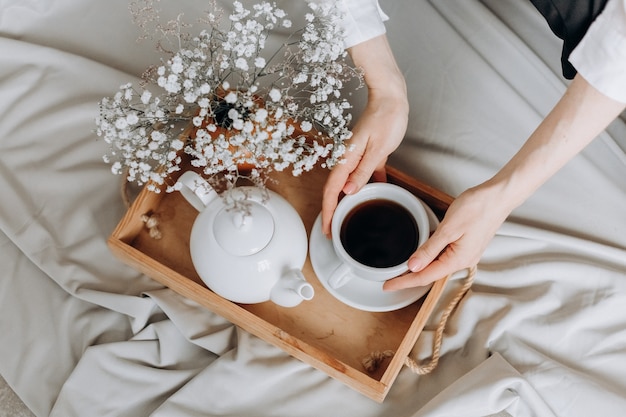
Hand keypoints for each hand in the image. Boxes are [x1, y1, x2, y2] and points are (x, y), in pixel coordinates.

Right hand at [321, 34, 407, 235]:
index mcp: (348, 157)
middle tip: (333, 231)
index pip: (332, 190)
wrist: (391, 97)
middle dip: (332, 211)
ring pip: (348, 184)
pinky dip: (365, 186)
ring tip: (347, 219)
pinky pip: (364, 174)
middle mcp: (349, 158)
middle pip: (336, 189)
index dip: (328, 211)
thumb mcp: (378, 147)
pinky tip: (374, 194)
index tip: (327, 228)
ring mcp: (358, 156)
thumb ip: (363, 171)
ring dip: (346, 201)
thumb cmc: (386, 118)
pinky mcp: (369, 153)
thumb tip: (348, 192)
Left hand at [383, 184, 508, 289]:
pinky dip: (430, 259)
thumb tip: (413, 266)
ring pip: (437, 266)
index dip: (404, 282)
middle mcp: (463, 261)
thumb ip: (430, 249)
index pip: (425, 277)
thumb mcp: (449, 228)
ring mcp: (466, 253)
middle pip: (430, 275)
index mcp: (458, 260)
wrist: (499, 196)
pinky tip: (421, 256)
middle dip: (409, 279)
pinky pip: (444, 257)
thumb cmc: (478, 208)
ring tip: (401, 272)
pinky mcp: (467, 245)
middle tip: (389, 280)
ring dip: (419, 269)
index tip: (388, 286)